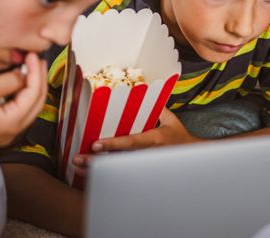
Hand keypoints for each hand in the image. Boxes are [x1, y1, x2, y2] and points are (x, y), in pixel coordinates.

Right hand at [0, 52, 46, 157]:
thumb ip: (7, 81)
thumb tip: (24, 73)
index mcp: (11, 124)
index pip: (34, 94)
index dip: (36, 72)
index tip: (33, 55)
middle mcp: (12, 133)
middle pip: (37, 103)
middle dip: (39, 80)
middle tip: (36, 59)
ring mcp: (5, 136)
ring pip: (29, 109)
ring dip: (32, 88)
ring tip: (30, 68)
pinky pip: (17, 113)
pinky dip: (21, 97)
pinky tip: (17, 84)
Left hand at [71, 109, 196, 177]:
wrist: (193, 158)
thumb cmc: (180, 138)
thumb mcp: (171, 120)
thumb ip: (156, 107)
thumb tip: (142, 92)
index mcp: (154, 140)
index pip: (131, 142)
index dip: (112, 144)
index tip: (95, 144)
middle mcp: (146, 156)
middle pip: (117, 161)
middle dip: (96, 162)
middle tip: (77, 159)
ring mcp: (143, 167)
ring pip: (115, 171)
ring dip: (95, 171)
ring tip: (78, 168)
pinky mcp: (140, 174)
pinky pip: (119, 177)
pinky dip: (104, 176)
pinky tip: (88, 176)